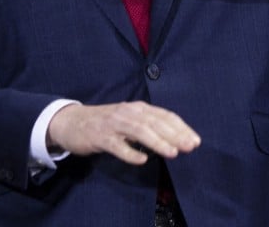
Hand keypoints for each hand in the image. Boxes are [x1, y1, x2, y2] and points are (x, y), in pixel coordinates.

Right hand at [47, 101, 200, 165]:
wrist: (72, 122)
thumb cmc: (106, 123)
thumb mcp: (130, 120)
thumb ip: (149, 126)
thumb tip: (176, 139)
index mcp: (138, 108)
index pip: (164, 116)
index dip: (181, 127)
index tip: (195, 140)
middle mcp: (128, 112)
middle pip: (155, 122)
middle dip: (175, 134)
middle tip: (190, 147)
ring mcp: (113, 124)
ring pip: (139, 131)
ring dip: (157, 141)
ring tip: (172, 152)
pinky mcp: (100, 137)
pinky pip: (116, 145)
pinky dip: (130, 152)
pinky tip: (141, 160)